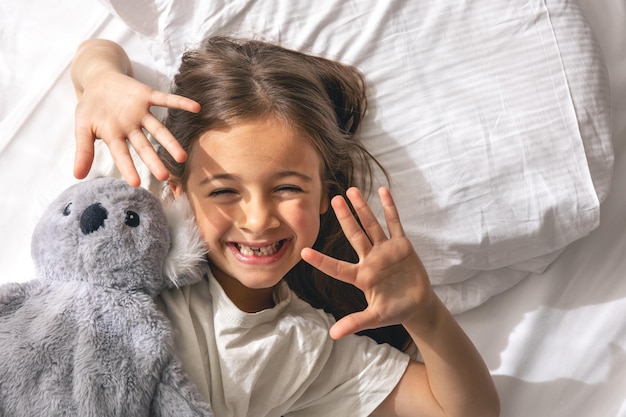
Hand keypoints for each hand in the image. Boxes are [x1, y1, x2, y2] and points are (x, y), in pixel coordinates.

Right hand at [74, 71, 199, 185]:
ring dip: (170, 142)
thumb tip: (77, 175)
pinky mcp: (147, 96)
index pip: (121, 155)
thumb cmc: (91, 107)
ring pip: (158, 129)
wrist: (99, 80)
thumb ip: (83, 150)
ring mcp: (141, 113)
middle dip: (154, 161)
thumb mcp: (81, 127)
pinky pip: (166, 99)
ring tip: (182, 157)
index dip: (128, 168)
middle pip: (144, 147)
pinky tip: (196, 108)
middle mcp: (131, 128)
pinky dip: (180, 102)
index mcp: (115, 137)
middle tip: (165, 176)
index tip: (135, 183)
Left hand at [301, 187, 433, 338]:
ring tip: (352, 190)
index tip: (303, 251)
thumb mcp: (375, 318)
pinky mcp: (401, 245)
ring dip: (362, 208)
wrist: (417, 305)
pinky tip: (383, 191)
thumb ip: (355, 322)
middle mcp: (370, 259)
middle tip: (332, 199)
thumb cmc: (394, 311)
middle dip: (344, 217)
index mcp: (361, 276)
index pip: (337, 267)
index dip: (321, 260)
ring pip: (371, 225)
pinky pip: (394, 223)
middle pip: (354, 234)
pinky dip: (389, 207)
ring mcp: (385, 250)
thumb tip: (333, 335)